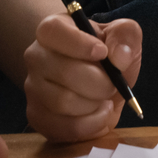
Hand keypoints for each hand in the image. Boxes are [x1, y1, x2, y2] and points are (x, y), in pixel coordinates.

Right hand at [23, 13, 142, 142]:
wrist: (98, 82)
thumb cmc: (107, 54)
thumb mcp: (123, 35)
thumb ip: (125, 35)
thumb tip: (119, 56)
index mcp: (52, 29)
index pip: (53, 31)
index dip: (79, 43)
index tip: (103, 53)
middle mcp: (35, 57)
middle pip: (64, 72)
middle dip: (100, 82)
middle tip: (113, 84)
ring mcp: (33, 88)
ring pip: (64, 102)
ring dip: (95, 104)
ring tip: (104, 98)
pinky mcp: (37, 117)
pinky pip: (64, 127)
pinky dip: (91, 125)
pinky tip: (99, 113)